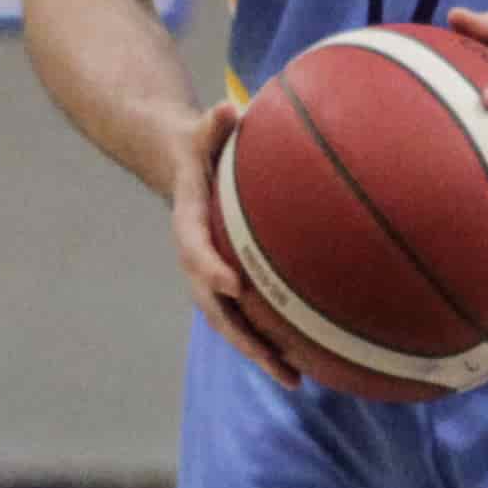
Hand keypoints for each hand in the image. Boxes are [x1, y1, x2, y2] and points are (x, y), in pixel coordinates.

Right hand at [167, 102, 300, 387]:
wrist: (179, 166)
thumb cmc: (200, 145)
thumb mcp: (202, 130)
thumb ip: (212, 124)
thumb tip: (228, 109)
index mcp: (190, 221)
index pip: (194, 247)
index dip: (210, 268)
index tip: (233, 285)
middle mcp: (198, 257)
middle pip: (214, 304)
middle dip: (242, 335)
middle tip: (274, 360)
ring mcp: (214, 274)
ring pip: (232, 321)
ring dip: (260, 352)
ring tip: (295, 379)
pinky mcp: (232, 281)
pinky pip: (250, 315)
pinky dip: (272, 340)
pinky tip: (307, 362)